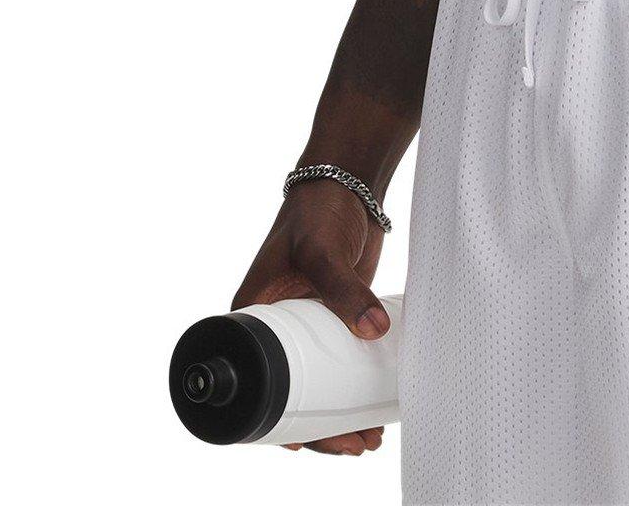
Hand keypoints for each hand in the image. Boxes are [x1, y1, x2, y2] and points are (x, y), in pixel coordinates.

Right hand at [232, 178, 391, 456]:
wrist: (346, 183)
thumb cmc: (316, 211)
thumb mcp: (322, 251)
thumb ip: (346, 290)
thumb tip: (374, 329)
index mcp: (254, 316)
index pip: (258, 380)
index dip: (279, 418)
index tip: (303, 443)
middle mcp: (278, 327)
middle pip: (292, 391)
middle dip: (321, 426)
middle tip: (356, 445)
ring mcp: (308, 324)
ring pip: (319, 382)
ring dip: (341, 411)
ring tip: (370, 437)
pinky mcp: (335, 316)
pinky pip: (341, 360)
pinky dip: (354, 385)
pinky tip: (374, 405)